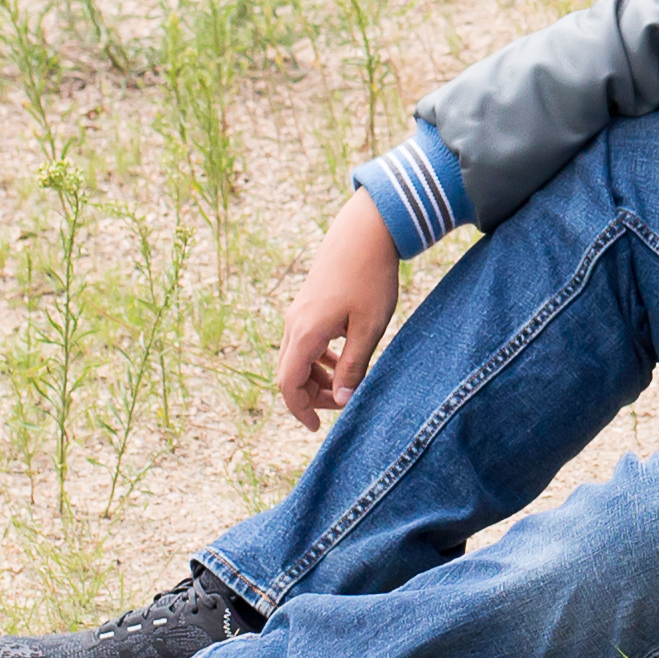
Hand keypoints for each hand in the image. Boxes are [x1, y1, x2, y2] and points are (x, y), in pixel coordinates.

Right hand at [276, 191, 401, 429]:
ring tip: (348, 382)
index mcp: (305, 333)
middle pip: (289, 374)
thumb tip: (340, 402)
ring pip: (296, 358)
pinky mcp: (308, 304)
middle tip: (344, 403)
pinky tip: (345, 356)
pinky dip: (319, 358)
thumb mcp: (369, 327)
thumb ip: (353, 367)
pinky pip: (304, 341)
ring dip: (317, 377)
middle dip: (311, 395)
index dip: (300, 410)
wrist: (366, 231)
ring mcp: (298, 312)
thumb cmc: (371, 277)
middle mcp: (294, 323)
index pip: (287, 385)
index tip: (318, 426)